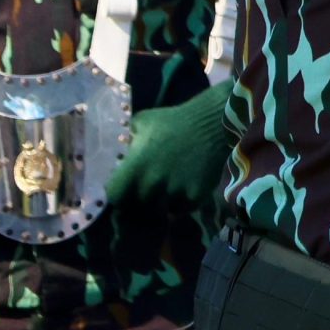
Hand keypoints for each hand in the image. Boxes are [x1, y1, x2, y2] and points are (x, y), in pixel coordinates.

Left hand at [110, 84, 235, 211]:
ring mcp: (175, 191)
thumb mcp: (143, 121)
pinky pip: (183, 208)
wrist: (214, 123)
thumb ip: (127, 139)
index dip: (119, 195)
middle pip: (139, 206)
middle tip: (151, 189)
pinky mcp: (196, 195)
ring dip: (164, 201)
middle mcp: (153, 182)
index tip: (126, 191)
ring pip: (162, 209)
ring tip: (171, 187)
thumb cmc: (175, 120)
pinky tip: (187, 186)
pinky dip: (183, 202)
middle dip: (144, 198)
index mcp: (136, 165)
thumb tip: (120, 151)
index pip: (115, 196)